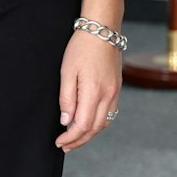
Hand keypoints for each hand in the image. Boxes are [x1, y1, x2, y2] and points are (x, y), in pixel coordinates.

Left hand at [56, 26, 122, 151]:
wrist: (102, 30)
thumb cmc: (82, 48)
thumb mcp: (67, 72)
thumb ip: (66, 99)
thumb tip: (66, 120)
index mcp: (94, 92)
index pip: (82, 125)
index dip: (70, 137)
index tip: (59, 141)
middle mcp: (108, 95)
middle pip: (94, 128)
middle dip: (79, 140)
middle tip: (65, 146)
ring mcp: (115, 93)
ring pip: (103, 123)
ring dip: (89, 134)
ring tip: (75, 138)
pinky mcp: (117, 88)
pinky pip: (110, 113)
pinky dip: (98, 123)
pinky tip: (88, 123)